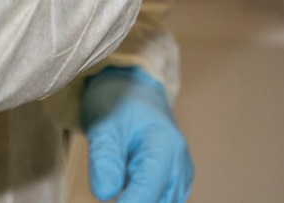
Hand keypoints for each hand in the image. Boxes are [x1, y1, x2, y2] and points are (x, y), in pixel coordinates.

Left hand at [80, 67, 191, 202]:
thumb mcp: (103, 124)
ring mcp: (178, 178)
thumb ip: (104, 158)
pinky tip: (126, 183)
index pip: (148, 191)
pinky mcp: (172, 185)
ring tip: (118, 171)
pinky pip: (158, 199)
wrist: (132, 91)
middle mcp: (180, 167)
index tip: (108, 197)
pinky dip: (140, 196)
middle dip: (132, 200)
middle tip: (108, 180)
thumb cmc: (119, 102)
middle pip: (157, 202)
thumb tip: (105, 194)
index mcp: (166, 148)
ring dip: (137, 197)